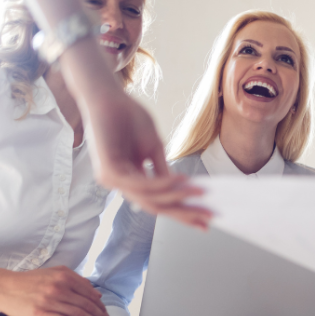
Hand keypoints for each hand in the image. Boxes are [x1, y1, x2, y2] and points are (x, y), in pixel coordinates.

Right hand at [0, 266, 110, 315]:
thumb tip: (95, 292)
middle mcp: (59, 287)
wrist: (3, 287)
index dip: (100, 305)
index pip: (90, 294)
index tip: (105, 314)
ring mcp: (50, 301)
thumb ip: (75, 279)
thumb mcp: (53, 272)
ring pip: (79, 314)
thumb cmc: (29, 281)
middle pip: (87, 305)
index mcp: (65, 276)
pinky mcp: (40, 313)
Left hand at [61, 41, 210, 228]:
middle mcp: (119, 183)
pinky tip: (181, 180)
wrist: (106, 96)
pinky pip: (141, 185)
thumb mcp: (153, 147)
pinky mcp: (108, 171)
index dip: (182, 211)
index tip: (204, 218)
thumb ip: (162, 170)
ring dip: (177, 197)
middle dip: (183, 213)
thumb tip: (180, 187)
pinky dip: (162, 185)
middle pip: (155, 207)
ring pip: (149, 199)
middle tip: (207, 219)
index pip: (158, 202)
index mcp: (129, 179)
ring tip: (200, 193)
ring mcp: (111, 179)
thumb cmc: (127, 118)